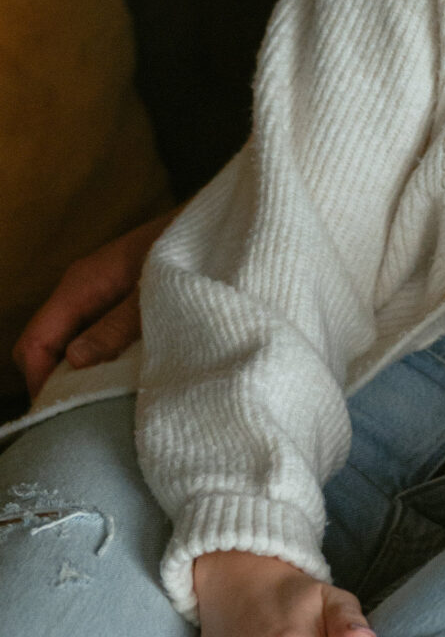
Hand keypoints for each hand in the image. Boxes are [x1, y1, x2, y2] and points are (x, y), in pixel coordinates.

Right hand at [11, 207, 180, 400]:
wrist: (219, 223)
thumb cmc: (187, 247)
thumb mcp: (155, 290)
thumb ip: (117, 324)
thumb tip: (74, 360)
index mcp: (81, 284)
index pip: (34, 341)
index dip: (39, 379)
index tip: (61, 411)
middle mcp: (82, 290)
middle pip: (47, 346)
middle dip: (56, 381)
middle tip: (82, 413)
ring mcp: (99, 296)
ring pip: (70, 344)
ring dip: (81, 372)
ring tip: (104, 401)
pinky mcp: (119, 302)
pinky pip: (94, 336)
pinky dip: (100, 359)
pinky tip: (123, 377)